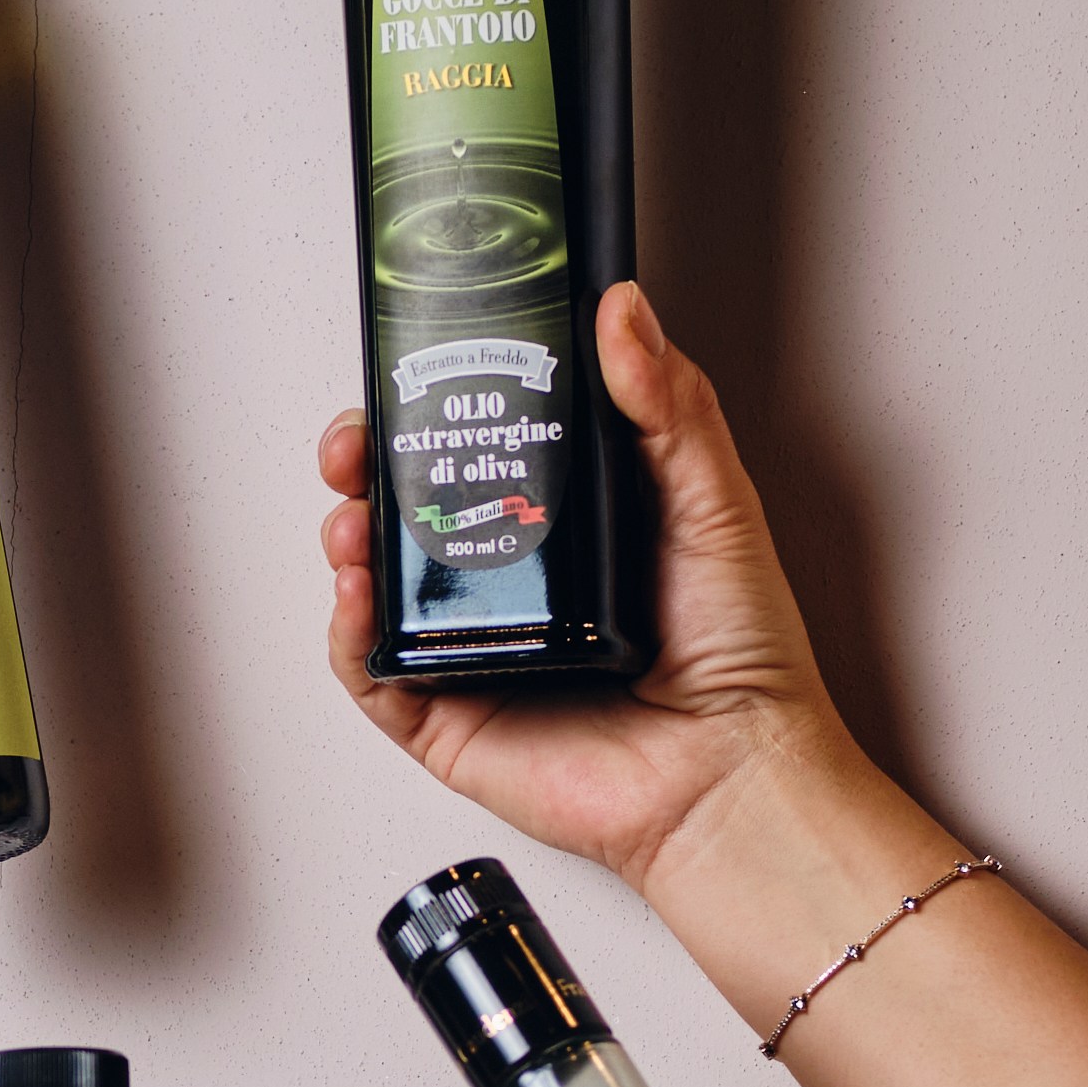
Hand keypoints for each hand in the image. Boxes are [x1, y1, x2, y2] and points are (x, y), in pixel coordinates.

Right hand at [320, 279, 871, 900]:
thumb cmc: (740, 660)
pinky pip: (373, 673)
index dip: (430, 410)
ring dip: (348, 539)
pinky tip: (356, 596)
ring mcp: (475, 650)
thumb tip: (624, 311)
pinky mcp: (448, 720)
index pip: (478, 447)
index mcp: (567, 525)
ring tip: (354, 517)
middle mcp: (514, 584)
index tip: (408, 374)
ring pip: (378, 585)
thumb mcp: (712, 501)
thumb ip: (667, 403)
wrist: (732, 775)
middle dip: (366, 467)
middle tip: (356, 444)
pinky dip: (347, 633)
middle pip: (409, 509)